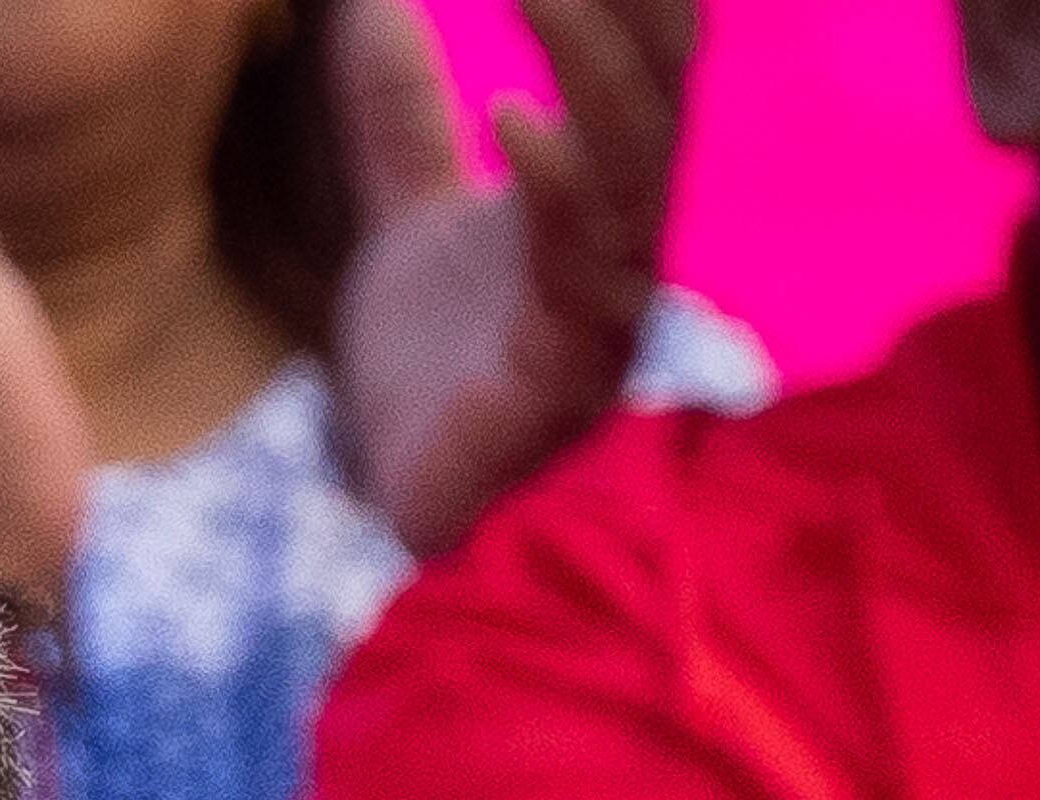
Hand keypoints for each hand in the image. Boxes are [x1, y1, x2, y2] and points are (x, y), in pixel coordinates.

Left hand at [327, 0, 694, 562]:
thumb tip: (372, 0)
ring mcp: (607, 303)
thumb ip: (400, 112)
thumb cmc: (431, 375)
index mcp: (602, 193)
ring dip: (596, 63)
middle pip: (667, 89)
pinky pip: (577, 263)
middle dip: (641, 4)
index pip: (648, 57)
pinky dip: (552, 181)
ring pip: (637, 161)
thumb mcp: (401, 215)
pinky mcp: (564, 370)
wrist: (403, 509)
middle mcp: (628, 237)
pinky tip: (511, 113)